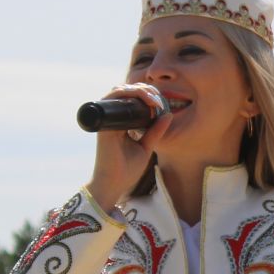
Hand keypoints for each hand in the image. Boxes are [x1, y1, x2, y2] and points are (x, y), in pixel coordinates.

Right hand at [87, 83, 171, 208]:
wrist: (113, 184)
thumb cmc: (127, 170)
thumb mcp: (146, 147)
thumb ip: (155, 131)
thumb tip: (168, 115)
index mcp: (120, 123)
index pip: (131, 100)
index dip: (146, 95)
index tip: (161, 103)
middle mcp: (112, 119)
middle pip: (125, 92)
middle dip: (144, 90)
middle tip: (159, 99)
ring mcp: (106, 120)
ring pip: (119, 91)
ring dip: (138, 90)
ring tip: (153, 99)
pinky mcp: (104, 123)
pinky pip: (112, 99)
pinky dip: (128, 93)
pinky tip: (144, 99)